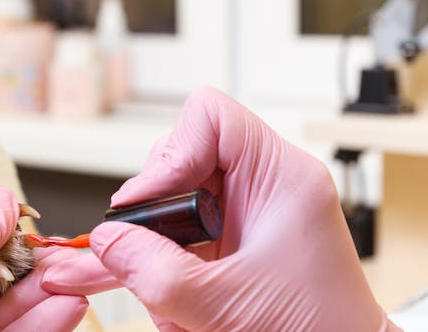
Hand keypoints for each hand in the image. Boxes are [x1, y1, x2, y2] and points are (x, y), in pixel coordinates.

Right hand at [43, 87, 396, 331]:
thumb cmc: (320, 330)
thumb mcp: (226, 305)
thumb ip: (157, 272)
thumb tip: (108, 240)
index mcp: (281, 177)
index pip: (210, 117)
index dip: (171, 152)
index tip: (150, 202)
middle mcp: (265, 184)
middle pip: (182, 155)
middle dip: (156, 207)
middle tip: (144, 248)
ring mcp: (249, 210)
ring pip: (174, 195)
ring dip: (158, 242)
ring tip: (169, 290)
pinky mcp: (235, 237)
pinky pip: (182, 228)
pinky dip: (168, 261)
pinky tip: (178, 298)